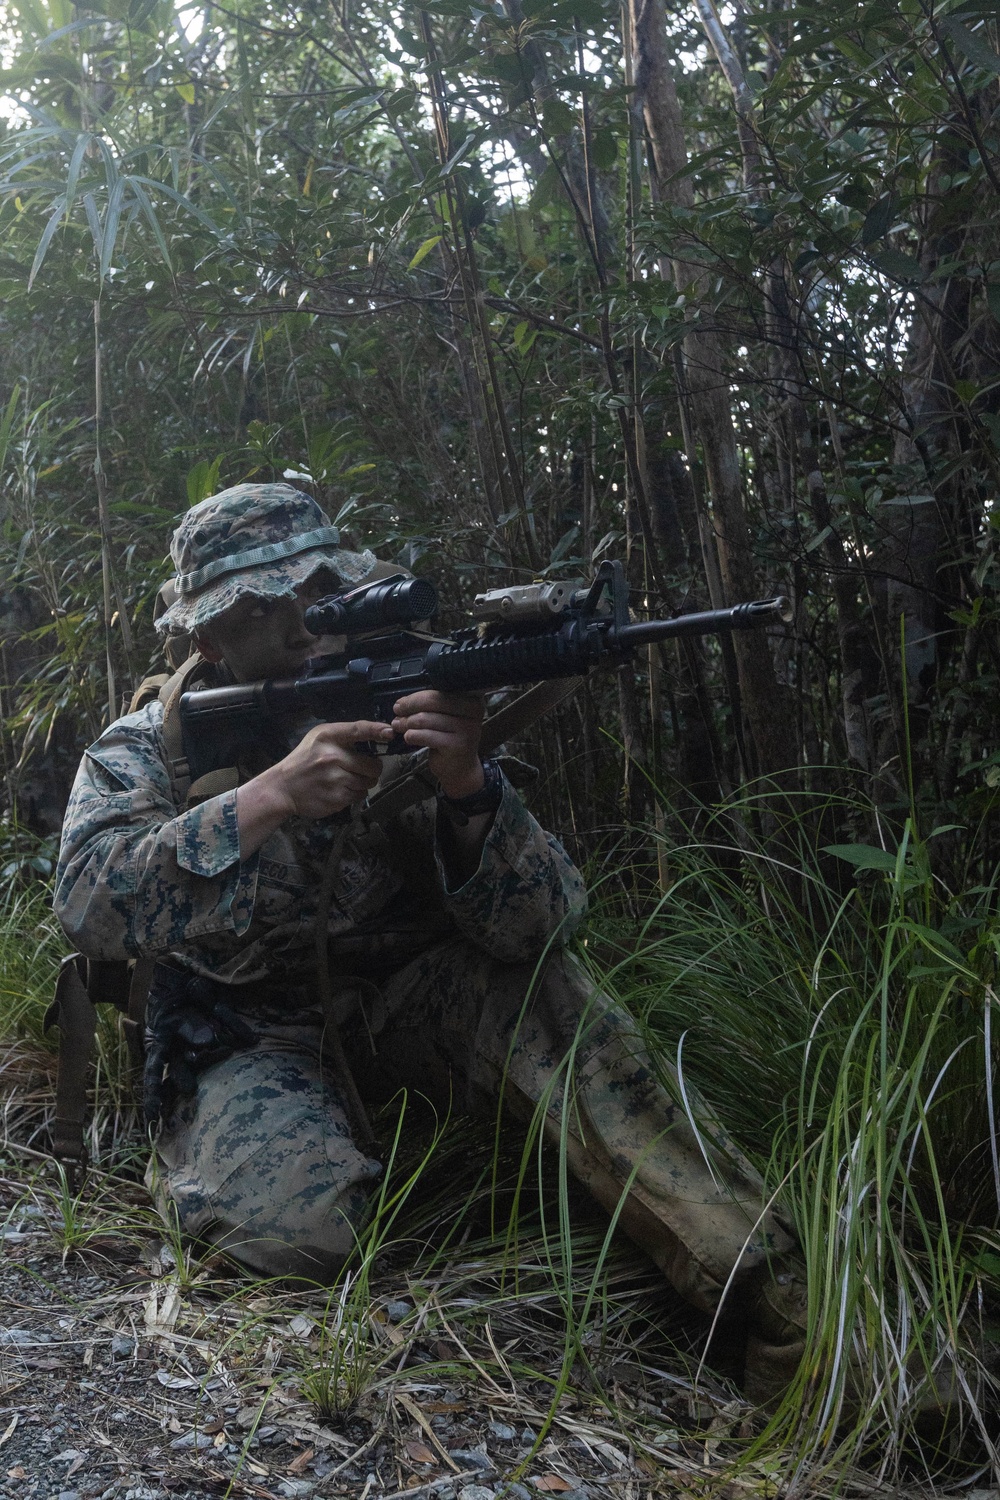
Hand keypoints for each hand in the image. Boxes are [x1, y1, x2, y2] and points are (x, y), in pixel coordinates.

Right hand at [255, 719, 391, 821]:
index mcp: (327, 737)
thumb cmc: (304, 760)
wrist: (282, 788)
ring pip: (368, 782)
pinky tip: (339, 790)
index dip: (377, 730)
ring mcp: (335, 779)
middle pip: (372, 765)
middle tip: (361, 769)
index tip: (390, 732)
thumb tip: (378, 735)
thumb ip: (344, 737)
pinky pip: (359, 796)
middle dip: (371, 769)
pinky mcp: (336, 799)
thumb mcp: (318, 738)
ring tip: (346, 780)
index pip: (358, 729)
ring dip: (363, 782)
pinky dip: (354, 794)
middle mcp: (332, 757)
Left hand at [391, 690, 484, 798]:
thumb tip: (402, 703)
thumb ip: (429, 707)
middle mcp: (472, 711)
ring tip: (398, 727)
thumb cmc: (449, 739)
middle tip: (396, 714)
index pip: (437, 692)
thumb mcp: (444, 718)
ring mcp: (466, 729)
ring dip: (407, 723)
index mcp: (470, 699)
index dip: (415, 697)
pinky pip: (426, 736)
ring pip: (426, 719)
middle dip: (409, 708)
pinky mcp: (457, 745)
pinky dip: (412, 735)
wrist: (461, 769)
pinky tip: (408, 738)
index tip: (400, 704)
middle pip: (432, 702)